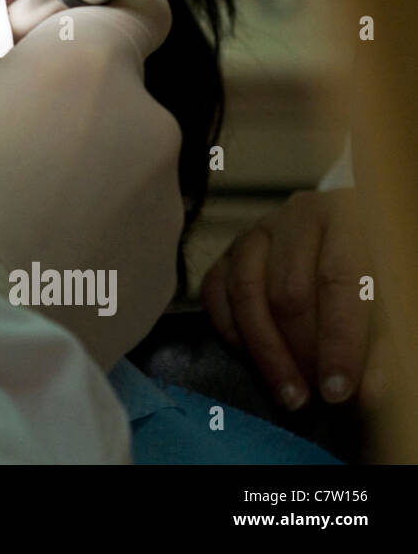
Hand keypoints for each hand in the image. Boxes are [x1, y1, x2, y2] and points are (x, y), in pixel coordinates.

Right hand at [0, 0, 182, 369]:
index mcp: (92, 64)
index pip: (137, 8)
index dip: (93, 21)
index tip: (41, 50)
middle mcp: (148, 123)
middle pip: (119, 97)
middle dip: (71, 111)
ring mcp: (161, 202)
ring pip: (123, 166)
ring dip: (82, 174)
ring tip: (11, 217)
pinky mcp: (160, 270)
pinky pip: (127, 231)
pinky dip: (92, 235)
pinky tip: (34, 260)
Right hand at [201, 188, 386, 410]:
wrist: (347, 246)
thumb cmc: (376, 276)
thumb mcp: (395, 305)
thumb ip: (384, 346)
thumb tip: (367, 391)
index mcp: (348, 218)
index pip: (339, 281)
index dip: (339, 341)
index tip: (339, 390)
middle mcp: (296, 217)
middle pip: (288, 292)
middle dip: (301, 352)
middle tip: (316, 394)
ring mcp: (256, 234)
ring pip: (246, 295)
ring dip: (266, 353)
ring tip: (290, 393)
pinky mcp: (226, 254)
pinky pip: (215, 296)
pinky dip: (234, 336)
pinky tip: (258, 362)